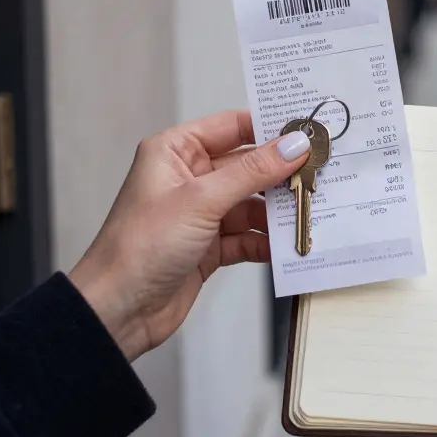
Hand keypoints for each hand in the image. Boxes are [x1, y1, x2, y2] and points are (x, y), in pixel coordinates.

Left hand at [69, 110, 310, 360]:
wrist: (118, 311)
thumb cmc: (138, 247)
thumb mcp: (201, 200)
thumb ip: (252, 172)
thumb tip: (293, 145)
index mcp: (176, 151)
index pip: (233, 126)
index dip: (271, 126)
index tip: (309, 130)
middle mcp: (188, 178)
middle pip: (248, 166)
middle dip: (281, 173)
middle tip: (319, 174)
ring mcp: (200, 213)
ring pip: (252, 203)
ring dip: (277, 211)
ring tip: (308, 213)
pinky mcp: (209, 246)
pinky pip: (248, 235)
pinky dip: (267, 241)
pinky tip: (287, 246)